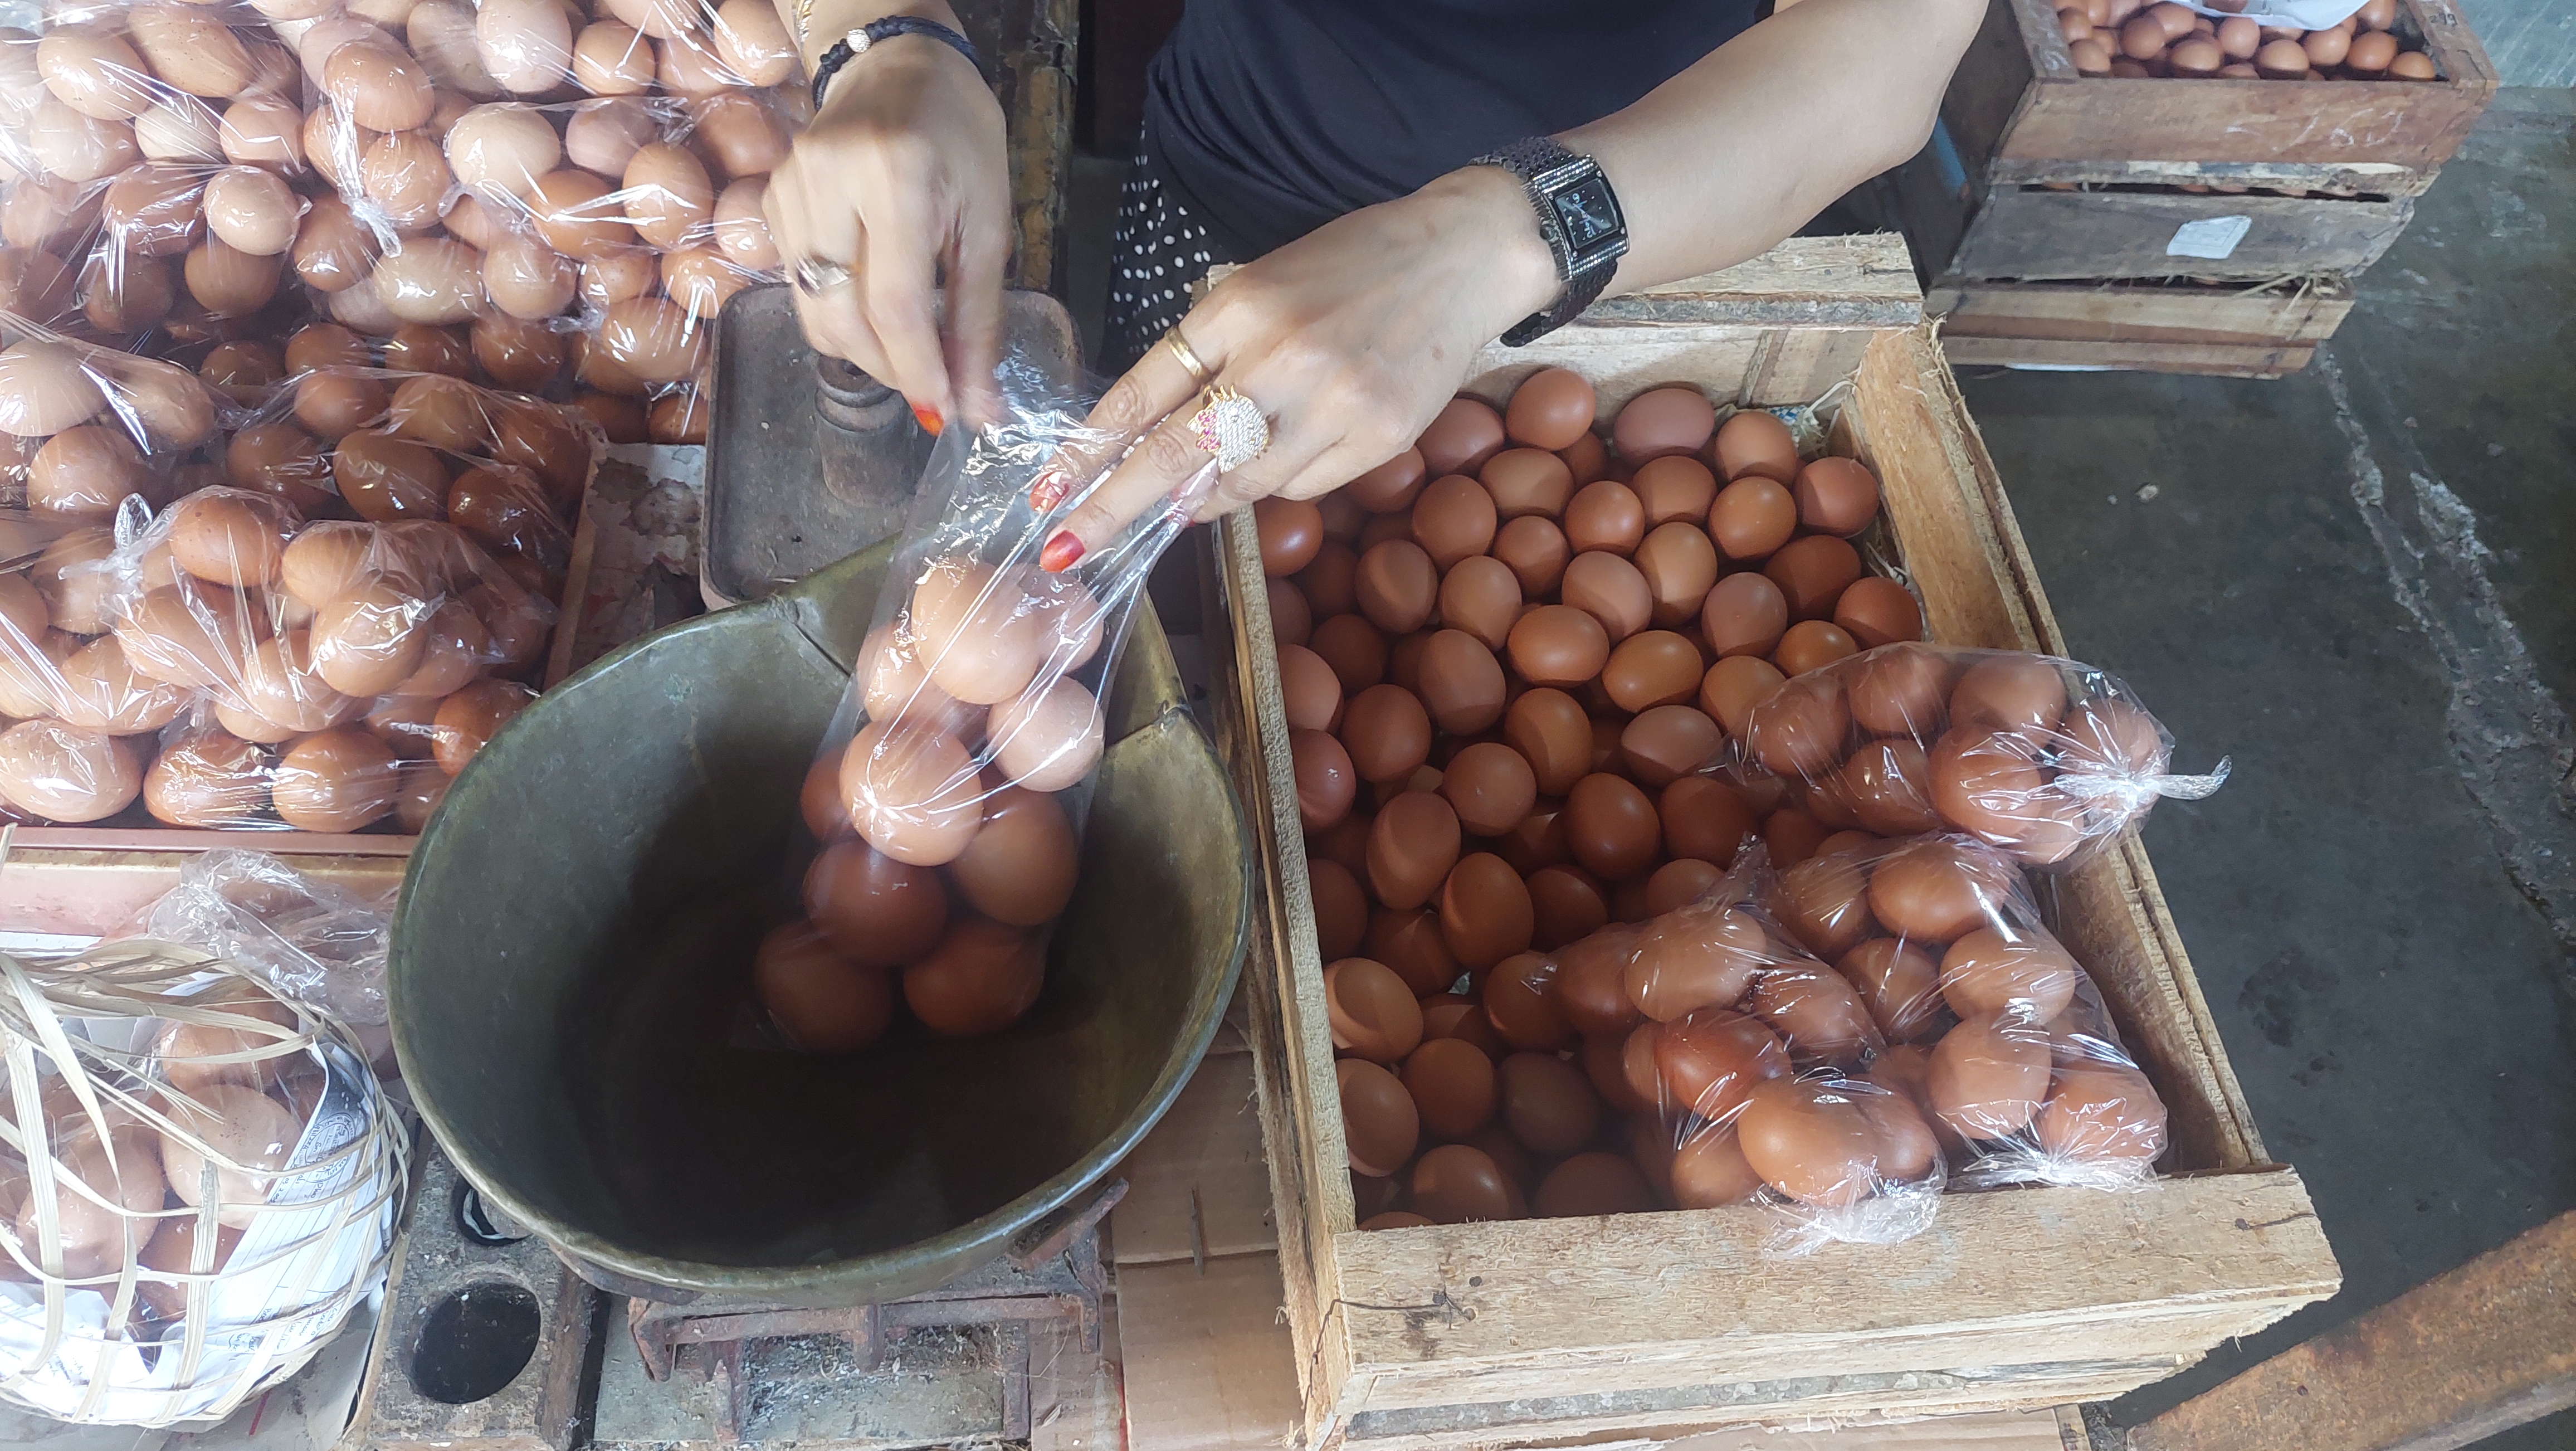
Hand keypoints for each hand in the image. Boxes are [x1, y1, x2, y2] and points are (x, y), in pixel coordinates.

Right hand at [764, 33, 1010, 432]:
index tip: (943, 411)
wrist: (897, 64)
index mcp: (896, 177)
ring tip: (906, 342)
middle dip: (889, 369)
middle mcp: (829, 179)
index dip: (918, 371)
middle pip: (843, 318)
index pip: (896, 305)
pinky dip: (837, 310)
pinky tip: (871, 292)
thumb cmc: (959, 137)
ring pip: (813, 312)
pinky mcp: (771, 199)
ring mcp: (790, 188)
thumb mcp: (989, 223)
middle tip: (930, 382)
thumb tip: (979, 408)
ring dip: (862, 348)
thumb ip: (979, 320)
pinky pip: (798, 285)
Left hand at [1034, 166, 1558, 570]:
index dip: (1089, 451)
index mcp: (1237, 308)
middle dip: (1113, 508)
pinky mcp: (1380, 437)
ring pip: (1242, 484)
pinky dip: (1286, 479)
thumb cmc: (1349, 268)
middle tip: (1063, 550)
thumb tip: (1171, 467)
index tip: (1047, 494)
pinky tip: (1306, 439)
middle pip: (1173, 453)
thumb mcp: (1262, 286)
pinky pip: (1304, 487)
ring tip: (1218, 476)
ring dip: (1212, 495)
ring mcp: (1333, 402)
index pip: (1142, 392)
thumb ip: (1210, 359)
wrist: (1462, 256)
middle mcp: (1279, 357)